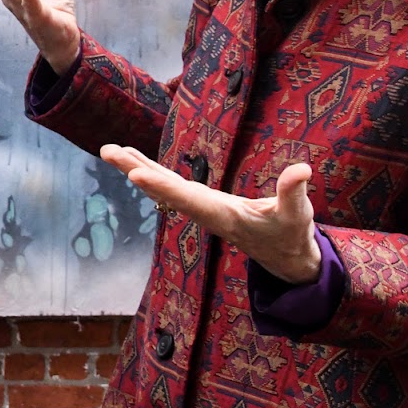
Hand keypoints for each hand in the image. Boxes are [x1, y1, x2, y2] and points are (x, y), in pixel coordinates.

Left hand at [103, 146, 321, 284]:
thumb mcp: (298, 214)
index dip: (162, 187)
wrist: (285, 256)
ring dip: (136, 167)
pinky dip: (153, 171)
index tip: (134, 175)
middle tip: (106, 151)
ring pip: (164, 185)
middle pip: (165, 189)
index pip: (188, 199)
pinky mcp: (204, 202)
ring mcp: (201, 207)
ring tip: (109, 150)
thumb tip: (301, 170)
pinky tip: (134, 161)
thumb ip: (294, 192)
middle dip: (135, 170)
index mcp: (223, 215)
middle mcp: (204, 211)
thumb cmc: (291, 235)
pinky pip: (171, 185)